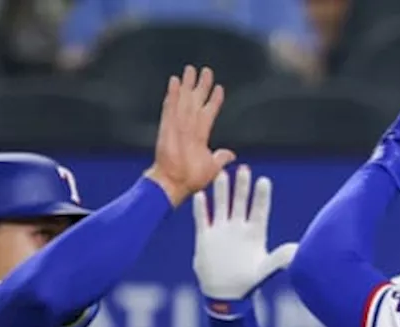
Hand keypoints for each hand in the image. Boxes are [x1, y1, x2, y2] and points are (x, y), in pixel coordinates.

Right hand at [145, 65, 235, 205]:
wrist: (174, 184)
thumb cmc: (191, 179)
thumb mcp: (212, 167)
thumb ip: (220, 158)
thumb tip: (232, 155)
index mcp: (201, 135)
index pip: (209, 112)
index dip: (214, 100)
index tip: (219, 88)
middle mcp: (190, 127)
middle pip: (196, 101)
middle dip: (201, 86)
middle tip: (205, 70)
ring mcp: (178, 125)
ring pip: (184, 100)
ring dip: (187, 85)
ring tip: (189, 69)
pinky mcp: (168, 127)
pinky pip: (170, 107)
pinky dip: (172, 94)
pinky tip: (174, 81)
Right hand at [192, 165, 296, 308]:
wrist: (224, 295)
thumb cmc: (247, 283)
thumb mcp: (264, 271)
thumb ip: (279, 260)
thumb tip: (297, 252)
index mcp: (255, 233)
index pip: (259, 210)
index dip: (261, 196)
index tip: (264, 181)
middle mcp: (238, 228)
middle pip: (240, 202)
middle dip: (242, 186)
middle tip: (244, 169)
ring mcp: (221, 231)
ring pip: (221, 205)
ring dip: (221, 191)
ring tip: (222, 174)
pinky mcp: (206, 238)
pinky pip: (203, 220)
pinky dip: (201, 209)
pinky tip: (200, 195)